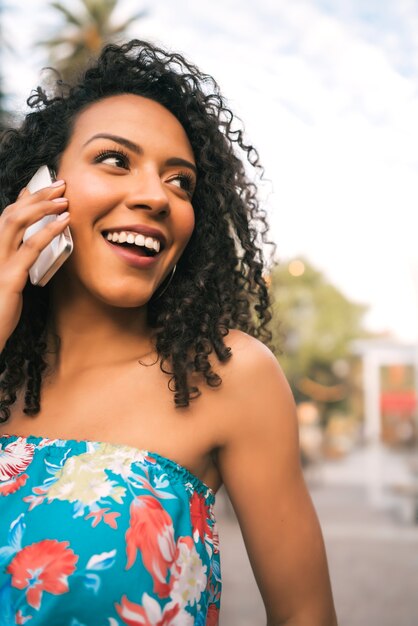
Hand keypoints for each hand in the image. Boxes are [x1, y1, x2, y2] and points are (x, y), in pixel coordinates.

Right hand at [0, 180, 69, 350]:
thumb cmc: (0, 309)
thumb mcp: (9, 280)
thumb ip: (19, 258)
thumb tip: (33, 239)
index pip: (7, 215)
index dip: (26, 199)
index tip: (43, 185)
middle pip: (13, 212)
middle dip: (37, 195)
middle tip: (60, 185)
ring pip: (17, 222)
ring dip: (43, 206)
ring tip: (64, 199)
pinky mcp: (9, 277)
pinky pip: (30, 248)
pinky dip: (49, 231)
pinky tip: (64, 222)